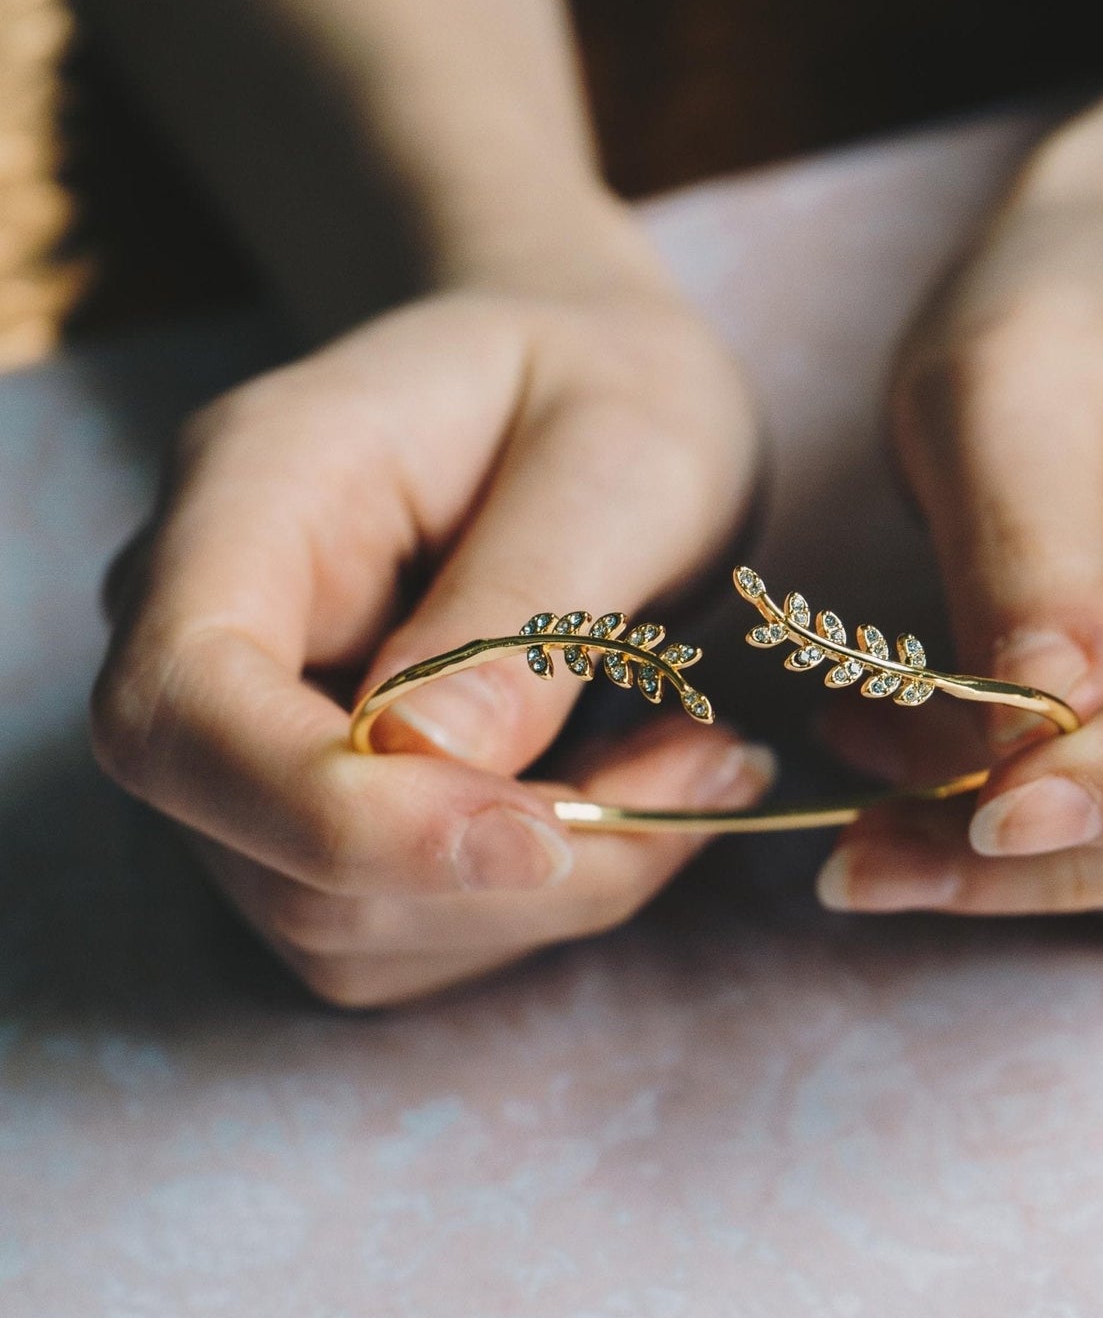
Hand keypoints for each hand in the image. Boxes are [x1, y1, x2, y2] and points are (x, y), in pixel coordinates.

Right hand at [91, 283, 771, 1005]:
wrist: (583, 385)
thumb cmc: (604, 386)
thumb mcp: (622, 451)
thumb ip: (528, 601)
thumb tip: (433, 763)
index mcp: (252, 494)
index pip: (186, 707)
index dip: (341, 817)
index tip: (541, 838)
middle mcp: (214, 629)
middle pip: (271, 850)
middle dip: (499, 871)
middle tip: (702, 770)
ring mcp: (256, 736)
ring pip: (345, 923)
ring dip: (545, 892)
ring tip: (695, 764)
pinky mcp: (324, 811)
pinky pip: (407, 932)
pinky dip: (539, 903)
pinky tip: (637, 799)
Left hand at [817, 201, 1102, 936]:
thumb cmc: (1066, 311)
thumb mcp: (1005, 380)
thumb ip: (1025, 544)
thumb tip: (1025, 737)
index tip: (995, 809)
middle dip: (1077, 850)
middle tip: (866, 855)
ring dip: (1038, 875)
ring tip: (867, 820)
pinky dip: (1048, 865)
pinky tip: (924, 798)